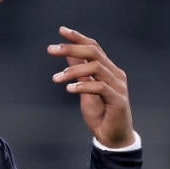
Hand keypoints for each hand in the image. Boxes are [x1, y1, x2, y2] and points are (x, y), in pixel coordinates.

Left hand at [48, 26, 134, 147]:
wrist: (113, 138)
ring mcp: (119, 87)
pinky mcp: (118, 100)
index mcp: (109, 70)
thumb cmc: (101, 114)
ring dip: (73, 70)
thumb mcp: (85, 89)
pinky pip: (100, 87)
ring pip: (95, 67)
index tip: (61, 30)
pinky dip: (83, 86)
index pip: (94, 47)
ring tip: (57, 78)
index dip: (78, 37)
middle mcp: (116, 75)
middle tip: (51, 50)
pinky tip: (69, 89)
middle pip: (94, 52)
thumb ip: (79, 71)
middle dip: (71, 48)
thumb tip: (69, 53)